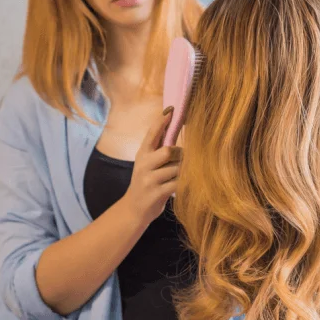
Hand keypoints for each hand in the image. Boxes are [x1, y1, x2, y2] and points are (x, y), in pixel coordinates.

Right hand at [120, 108, 182, 225]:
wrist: (134, 209)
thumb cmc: (147, 182)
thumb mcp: (148, 163)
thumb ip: (159, 148)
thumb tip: (175, 126)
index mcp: (142, 153)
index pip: (152, 133)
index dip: (162, 121)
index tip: (172, 109)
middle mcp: (143, 164)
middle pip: (168, 151)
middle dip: (180, 154)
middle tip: (184, 159)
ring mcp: (149, 180)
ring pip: (176, 169)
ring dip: (184, 171)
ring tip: (184, 174)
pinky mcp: (156, 194)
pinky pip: (177, 184)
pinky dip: (184, 183)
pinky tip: (185, 185)